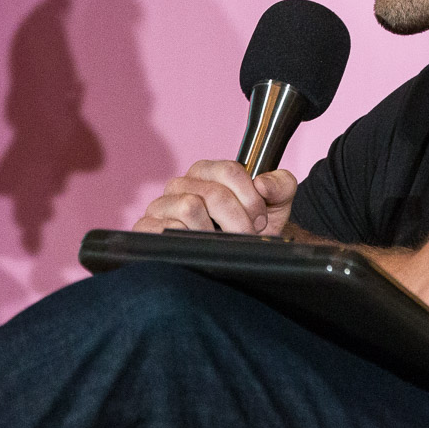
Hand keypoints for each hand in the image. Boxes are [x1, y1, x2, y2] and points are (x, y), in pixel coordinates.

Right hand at [132, 159, 296, 235]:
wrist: (236, 256)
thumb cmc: (251, 227)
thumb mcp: (275, 204)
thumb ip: (281, 185)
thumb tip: (262, 184)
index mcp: (208, 171)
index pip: (230, 171)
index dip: (251, 198)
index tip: (260, 218)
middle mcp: (181, 184)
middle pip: (214, 193)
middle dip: (238, 221)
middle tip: (246, 236)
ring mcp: (162, 205)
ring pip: (190, 207)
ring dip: (215, 234)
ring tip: (223, 244)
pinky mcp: (148, 228)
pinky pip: (165, 227)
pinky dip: (188, 240)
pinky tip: (198, 248)